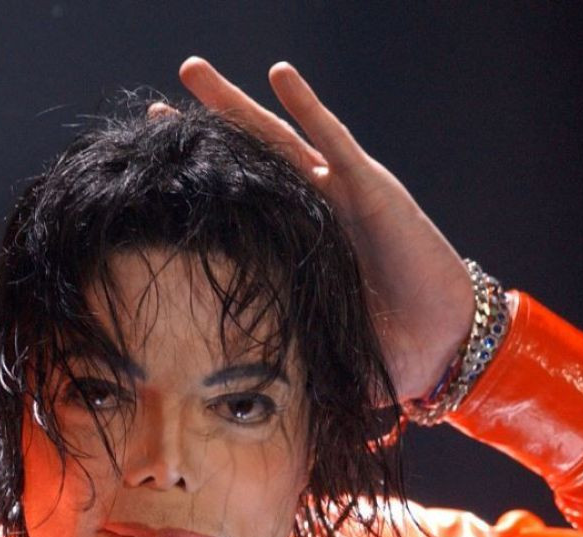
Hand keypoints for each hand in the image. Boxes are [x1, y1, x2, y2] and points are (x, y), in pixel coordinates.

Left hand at [175, 57, 478, 402]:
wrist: (438, 347)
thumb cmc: (379, 355)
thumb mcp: (309, 356)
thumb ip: (272, 374)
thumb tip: (229, 418)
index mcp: (292, 247)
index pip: (233, 208)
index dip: (194, 188)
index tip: (144, 171)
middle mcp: (309, 211)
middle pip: (244, 162)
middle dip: (201, 132)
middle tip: (151, 108)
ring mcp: (337, 193)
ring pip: (276, 136)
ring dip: (236, 103)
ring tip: (190, 71)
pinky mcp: (369, 187)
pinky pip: (332, 138)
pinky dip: (307, 105)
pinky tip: (279, 74)